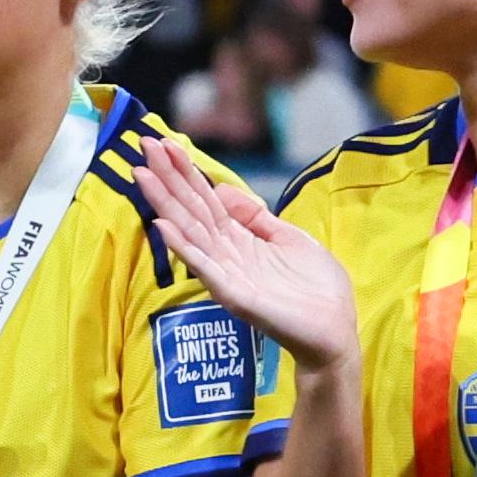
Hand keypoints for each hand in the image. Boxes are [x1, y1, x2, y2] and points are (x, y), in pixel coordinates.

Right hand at [125, 125, 359, 380]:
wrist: (333, 332)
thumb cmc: (316, 290)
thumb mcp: (289, 239)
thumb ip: (256, 217)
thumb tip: (222, 190)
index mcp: (239, 239)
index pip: (206, 199)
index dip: (186, 172)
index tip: (165, 145)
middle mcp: (226, 254)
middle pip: (192, 209)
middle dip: (168, 177)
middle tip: (144, 145)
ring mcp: (227, 274)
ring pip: (191, 230)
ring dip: (165, 203)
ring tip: (143, 175)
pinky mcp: (234, 295)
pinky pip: (204, 267)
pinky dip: (183, 246)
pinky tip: (163, 226)